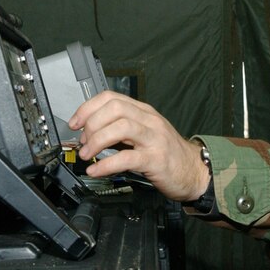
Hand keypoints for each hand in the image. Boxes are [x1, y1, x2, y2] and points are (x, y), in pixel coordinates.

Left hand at [68, 91, 209, 201]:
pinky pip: (127, 158)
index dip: (87, 108)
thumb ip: (121, 128)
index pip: (111, 97)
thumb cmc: (167, 153)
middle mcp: (149, 120)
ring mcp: (154, 138)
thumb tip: (90, 132)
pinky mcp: (156, 159)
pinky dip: (106, 164)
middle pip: (114, 108)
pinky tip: (96, 170)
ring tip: (87, 154)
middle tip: (82, 141)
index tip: (75, 123)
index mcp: (143, 111)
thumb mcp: (144, 133)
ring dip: (96, 141)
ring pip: (121, 127)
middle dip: (91, 123)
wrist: (194, 171)